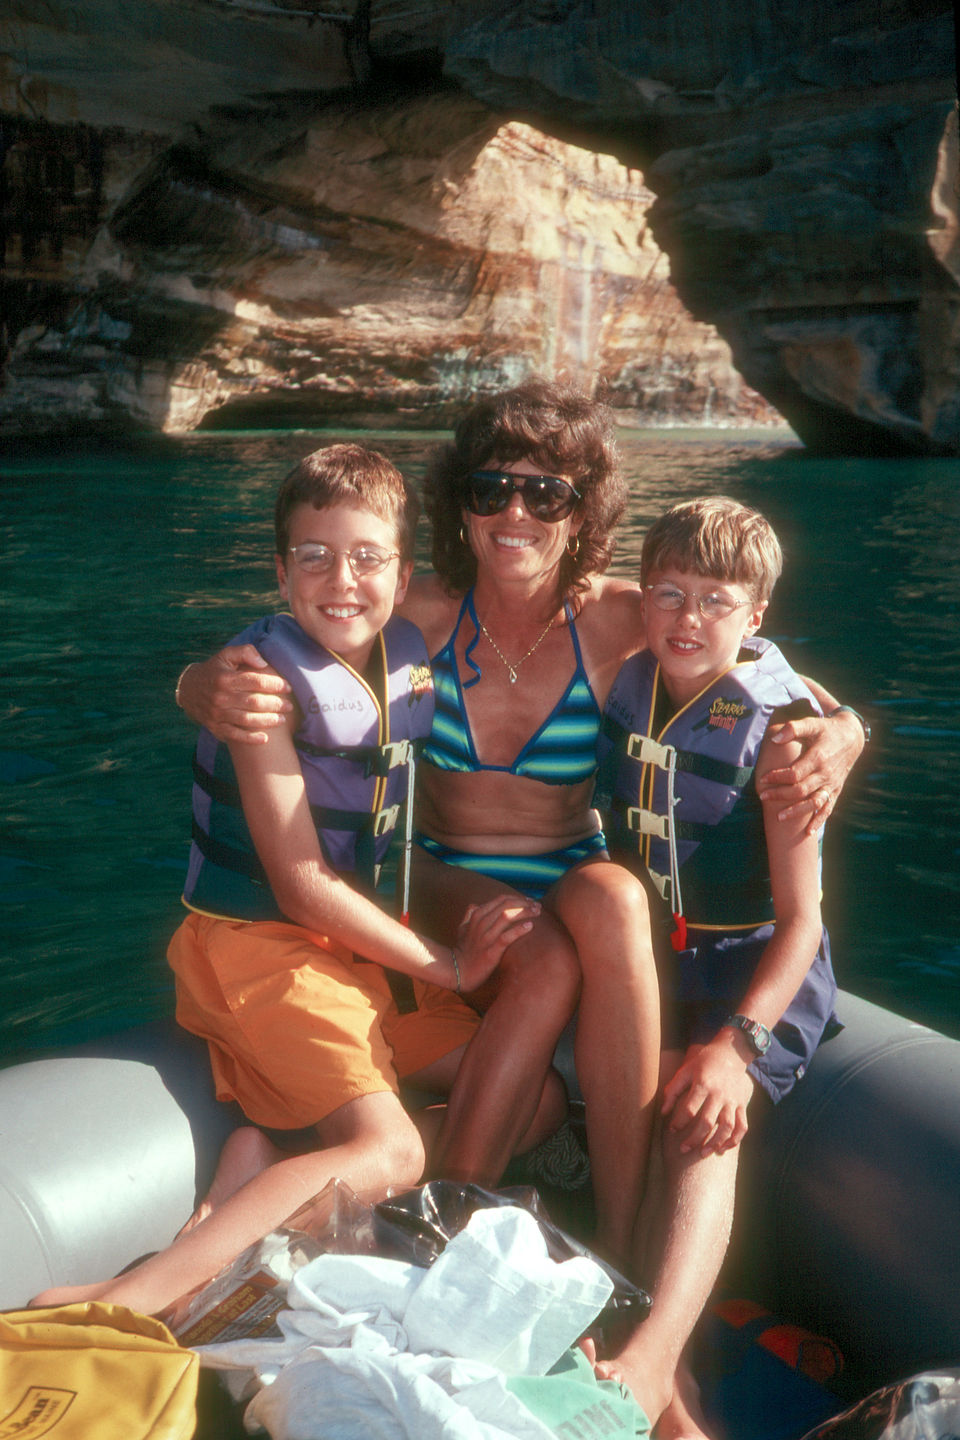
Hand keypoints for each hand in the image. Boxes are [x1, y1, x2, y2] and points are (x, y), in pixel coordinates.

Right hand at [177, 646, 292, 743]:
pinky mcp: (215, 727)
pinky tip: (265, 739)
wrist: (188, 689)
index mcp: (225, 678)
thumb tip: (263, 663)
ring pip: (247, 720)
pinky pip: (235, 736)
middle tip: (289, 706)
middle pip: (254, 702)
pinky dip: (250, 739)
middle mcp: (220, 697)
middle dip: (275, 705)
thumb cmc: (214, 670)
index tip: (288, 687)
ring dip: (268, 721)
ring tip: (282, 720)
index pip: (255, 681)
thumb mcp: (226, 655)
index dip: (274, 684)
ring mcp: (217, 714)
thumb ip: (245, 652)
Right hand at [451, 896, 540, 991]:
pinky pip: (507, 937)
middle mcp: (481, 923)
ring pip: (507, 917)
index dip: (517, 898)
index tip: (529, 901)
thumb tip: (474, 904)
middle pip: (506, 905)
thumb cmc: (463, 950)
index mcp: (477, 915)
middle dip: (524, 903)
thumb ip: (469, 915)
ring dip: (524, 912)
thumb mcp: (462, 929)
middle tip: (538, 906)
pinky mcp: (491, 950)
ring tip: (537, 912)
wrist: (459, 971)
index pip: (501, 899)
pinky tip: (530, 926)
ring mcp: (486, 936)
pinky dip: (519, 930)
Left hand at [661, 1041, 753, 1154]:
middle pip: (707, 1122)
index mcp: (703, 1084)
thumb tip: (663, 1112)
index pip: (689, 1109)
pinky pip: (742, 1126)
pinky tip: (723, 1148)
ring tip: (703, 1153)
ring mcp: (733, 1101)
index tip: (672, 1129)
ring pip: (727, 1127)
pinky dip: (735, 1140)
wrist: (731, 1052)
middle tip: (683, 1149)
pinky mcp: (742, 1105)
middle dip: (694, 1138)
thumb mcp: (685, 1070)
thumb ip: (673, 1090)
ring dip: (715, 1143)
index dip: (678, 1122)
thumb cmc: (704, 1062)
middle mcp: (719, 1094)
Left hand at [756, 710, 863, 835]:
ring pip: (814, 803)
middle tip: (763, 796)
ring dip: (796, 812)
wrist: (851, 737)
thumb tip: (775, 738)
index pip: (795, 773)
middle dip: (780, 795)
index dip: (778, 777)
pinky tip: (808, 832)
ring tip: (779, 817)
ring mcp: (832, 784)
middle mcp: (826, 773)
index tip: (763, 778)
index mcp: (819, 757)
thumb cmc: (826, 730)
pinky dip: (819, 821)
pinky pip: (828, 808)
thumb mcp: (812, 723)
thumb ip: (793, 728)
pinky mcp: (836, 790)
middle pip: (801, 790)